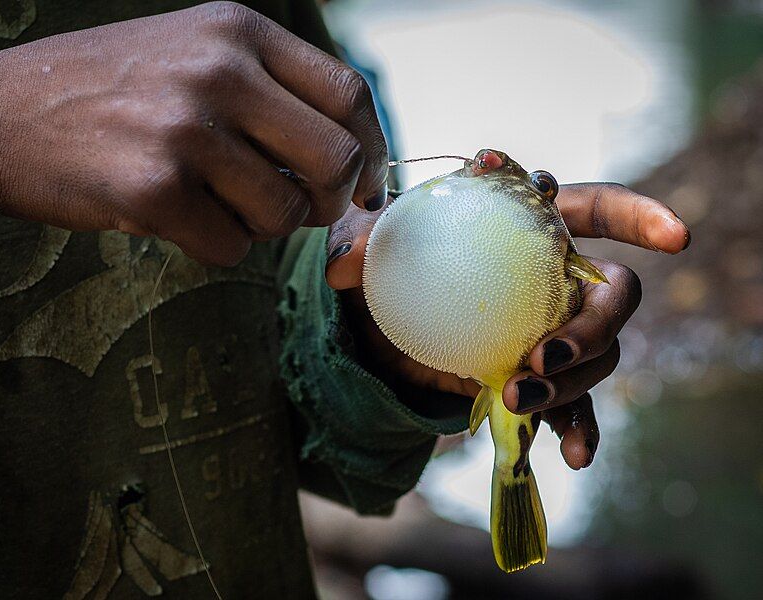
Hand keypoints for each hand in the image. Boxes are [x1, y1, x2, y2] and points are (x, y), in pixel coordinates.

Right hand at [0, 2, 386, 265]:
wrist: (0, 114)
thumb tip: (351, 161)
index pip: (350, 93)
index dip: (374, 149)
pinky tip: (180, 217)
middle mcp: (219, 71)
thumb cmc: (112, 90)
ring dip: (265, 227)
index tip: (367, 183)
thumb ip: (273, 91)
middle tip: (306, 208)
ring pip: (286, 214)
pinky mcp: (154, 189)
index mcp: (238, 31)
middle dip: (334, 200)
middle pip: (338, 159)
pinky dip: (217, 246)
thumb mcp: (196, 52)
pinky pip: (232, 248)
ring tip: (220, 203)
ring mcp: (186, 129)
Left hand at [325, 182, 689, 468]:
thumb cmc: (389, 266)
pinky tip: (574, 456)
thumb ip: (359, 242)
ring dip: (571, 380)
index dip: (638, 217)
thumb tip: (347, 264)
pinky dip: (579, 427)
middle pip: (613, 296)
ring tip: (521, 398)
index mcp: (529, 227)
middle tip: (546, 354)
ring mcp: (553, 329)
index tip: (675, 237)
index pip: (596, 209)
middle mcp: (554, 276)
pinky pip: (575, 403)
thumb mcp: (370, 246)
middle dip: (595, 325)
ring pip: (600, 354)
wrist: (383, 326)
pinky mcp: (538, 374)